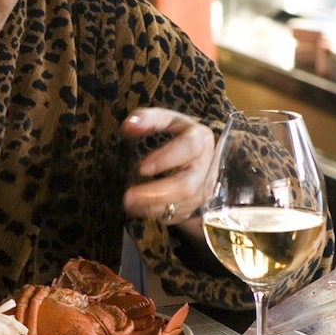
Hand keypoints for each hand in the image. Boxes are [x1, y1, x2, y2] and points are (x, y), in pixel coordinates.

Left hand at [120, 107, 214, 228]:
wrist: (199, 155)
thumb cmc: (178, 134)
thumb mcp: (165, 120)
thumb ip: (146, 119)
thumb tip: (128, 127)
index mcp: (201, 139)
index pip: (189, 148)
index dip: (166, 158)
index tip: (142, 167)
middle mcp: (207, 166)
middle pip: (186, 185)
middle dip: (156, 193)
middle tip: (128, 197)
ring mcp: (205, 189)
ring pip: (182, 205)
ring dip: (152, 207)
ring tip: (128, 203)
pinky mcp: (198, 206)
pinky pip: (178, 216)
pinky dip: (157, 214)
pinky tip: (139, 209)